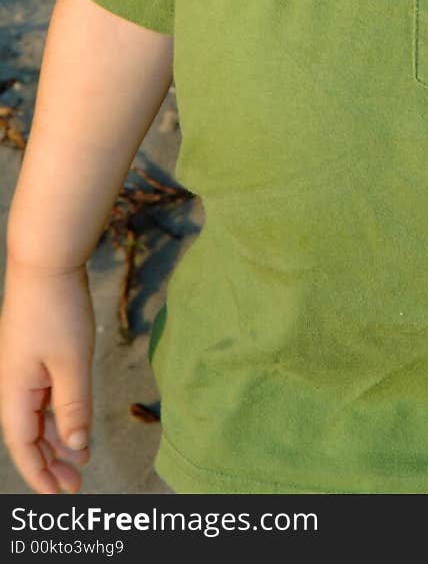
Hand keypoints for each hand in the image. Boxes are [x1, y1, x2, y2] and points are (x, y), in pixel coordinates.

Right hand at [0, 261, 94, 492]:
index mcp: (15, 392)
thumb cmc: (57, 309)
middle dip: (51, 463)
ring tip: (81, 460)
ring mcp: (24, 369)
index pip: (23, 446)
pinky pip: (46, 396)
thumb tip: (77, 446)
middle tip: (77, 485)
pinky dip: (61, 413)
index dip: (40, 474)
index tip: (60, 497)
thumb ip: (75, 406)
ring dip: (58, 439)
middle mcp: (14, 385)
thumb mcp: (72, 361)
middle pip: (29, 436)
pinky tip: (78, 422)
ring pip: (39, 416)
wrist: (45, 262)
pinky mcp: (36, 354)